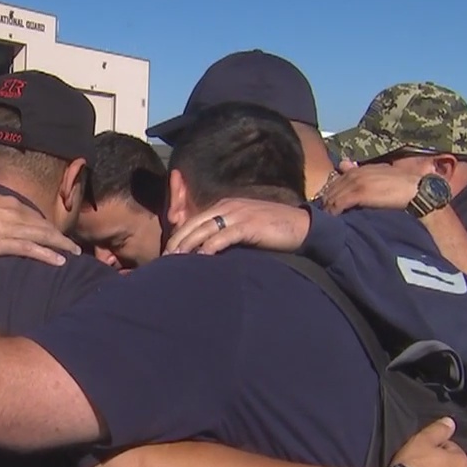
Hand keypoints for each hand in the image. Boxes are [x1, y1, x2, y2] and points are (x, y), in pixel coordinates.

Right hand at [0, 183, 81, 265]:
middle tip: (73, 245)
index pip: (32, 214)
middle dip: (60, 235)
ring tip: (74, 253)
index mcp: (5, 201)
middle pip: (43, 225)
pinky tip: (60, 261)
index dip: (45, 225)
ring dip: (61, 245)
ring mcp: (9, 227)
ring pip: (43, 236)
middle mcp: (12, 212)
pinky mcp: (2, 242)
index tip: (54, 232)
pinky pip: (31, 248)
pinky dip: (48, 254)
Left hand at [163, 198, 311, 255]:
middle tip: (165, 260)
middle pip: (194, 224)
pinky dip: (210, 247)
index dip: (178, 235)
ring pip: (204, 229)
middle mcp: (228, 207)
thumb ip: (226, 234)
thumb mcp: (244, 228)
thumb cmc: (272, 231)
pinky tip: (201, 258)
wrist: (301, 227)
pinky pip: (223, 236)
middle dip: (177, 242)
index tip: (167, 253)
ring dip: (187, 245)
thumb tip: (208, 251)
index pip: (193, 219)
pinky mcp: (249, 225)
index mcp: (224, 206)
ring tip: (175, 260)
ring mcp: (238, 214)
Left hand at [319, 163, 426, 215]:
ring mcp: (357, 182)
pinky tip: (333, 218)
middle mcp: (356, 173)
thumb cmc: (403, 185)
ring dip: (328, 207)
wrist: (417, 191)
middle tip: (322, 212)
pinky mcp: (360, 192)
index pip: (337, 179)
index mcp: (361, 170)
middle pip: (332, 187)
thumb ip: (362, 171)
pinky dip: (334, 211)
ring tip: (325, 218)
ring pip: (334, 195)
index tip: (327, 203)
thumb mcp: (381, 174)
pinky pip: (340, 202)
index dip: (331, 191)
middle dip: (326, 200)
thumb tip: (344, 164)